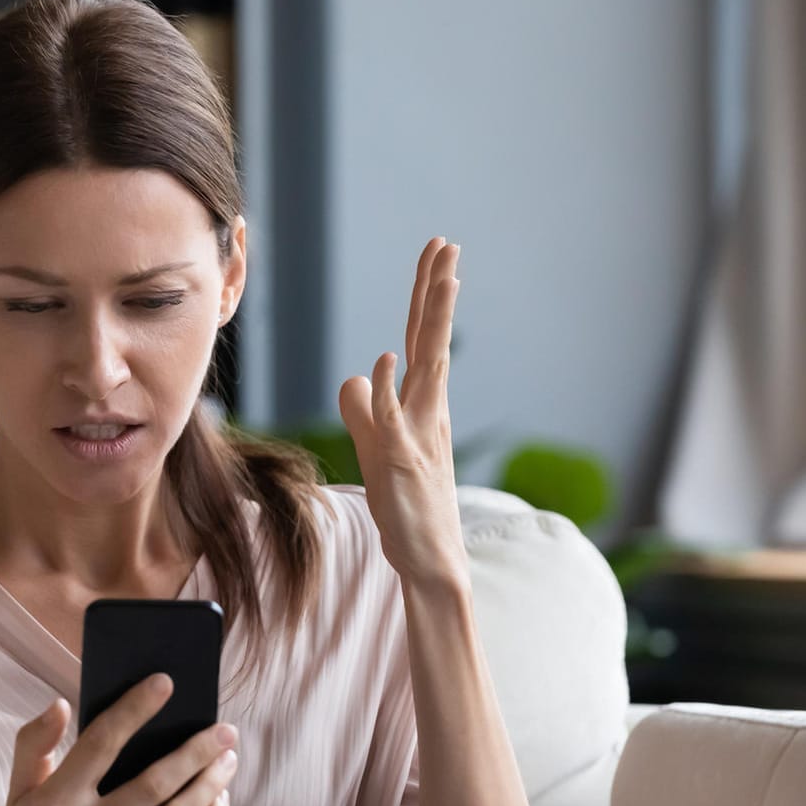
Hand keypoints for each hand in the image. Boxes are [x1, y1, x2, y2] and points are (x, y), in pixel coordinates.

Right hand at [0, 675, 238, 805]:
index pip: (101, 743)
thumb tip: (62, 704)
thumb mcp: (17, 790)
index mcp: (56, 799)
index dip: (134, 710)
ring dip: (210, 786)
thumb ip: (33, 742)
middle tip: (226, 730)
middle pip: (154, 784)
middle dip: (196, 752)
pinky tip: (218, 801)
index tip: (165, 683)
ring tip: (228, 761)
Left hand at [337, 237, 469, 582]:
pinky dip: (392, 390)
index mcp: (423, 405)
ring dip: (433, 323)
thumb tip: (357, 376)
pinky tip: (387, 360)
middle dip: (438, 292)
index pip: (424, 340)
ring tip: (443, 278)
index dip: (428, 297)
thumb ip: (365, 410)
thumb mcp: (376, 447)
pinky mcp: (401, 463)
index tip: (439, 255)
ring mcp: (417, 435)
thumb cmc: (407, 506)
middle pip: (432, 340)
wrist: (429, 560)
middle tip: (448, 245)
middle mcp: (427, 412)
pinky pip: (394, 421)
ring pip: (428, 367)